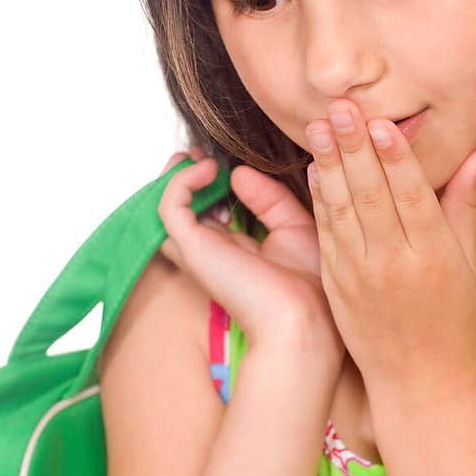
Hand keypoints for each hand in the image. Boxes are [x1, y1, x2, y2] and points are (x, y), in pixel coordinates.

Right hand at [154, 147, 345, 363]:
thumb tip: (235, 173)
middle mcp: (209, 253)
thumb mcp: (295, 227)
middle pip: (179, 211)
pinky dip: (181, 181)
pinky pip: (170, 206)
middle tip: (200, 155)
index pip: (204, 216)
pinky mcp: (192, 248)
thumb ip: (268, 199)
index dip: (205, 187)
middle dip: (183, 178)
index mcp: (232, 253)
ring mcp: (197, 251)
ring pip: (166, 207)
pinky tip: (209, 170)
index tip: (219, 164)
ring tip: (199, 158)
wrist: (304, 320)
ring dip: (177, 176)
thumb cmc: (309, 285)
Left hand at [304, 101, 475, 400]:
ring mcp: (360, 276)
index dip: (395, 158)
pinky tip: (315, 168)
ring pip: (341, 211)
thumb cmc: (454, 323)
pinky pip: (326, 234)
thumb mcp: (470, 266)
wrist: (420, 384)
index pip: (411, 197)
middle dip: (353, 148)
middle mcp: (395, 264)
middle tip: (339, 107)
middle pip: (371, 196)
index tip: (381, 122)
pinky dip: (319, 199)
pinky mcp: (337, 286)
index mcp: (434, 257)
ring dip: (328, 165)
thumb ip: (465, 207)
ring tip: (318, 126)